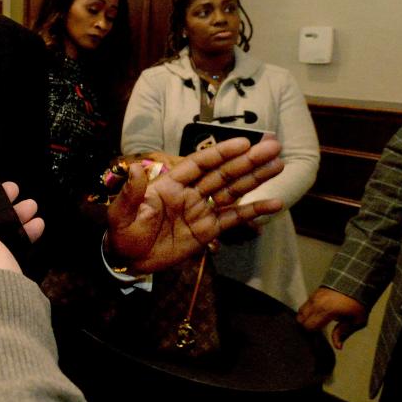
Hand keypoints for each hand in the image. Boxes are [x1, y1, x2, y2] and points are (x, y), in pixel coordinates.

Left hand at [107, 137, 283, 272]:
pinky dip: (253, 212)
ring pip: (232, 191)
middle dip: (247, 161)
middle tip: (274, 147)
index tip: (244, 142)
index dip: (221, 152)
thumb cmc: (122, 231)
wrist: (126, 259)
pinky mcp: (207, 231)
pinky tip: (275, 203)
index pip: (200, 163)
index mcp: (170, 183)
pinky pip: (233, 219)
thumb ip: (132, 192)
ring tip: (279, 165)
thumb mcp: (121, 212)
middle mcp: (189, 193)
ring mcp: (200, 211)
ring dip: (255, 178)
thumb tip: (134, 168)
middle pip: (223, 174)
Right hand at [297, 287, 368, 348]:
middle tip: (316, 332)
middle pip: (300, 320)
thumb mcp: (357, 321)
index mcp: (326, 311)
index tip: (317, 338)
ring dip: (305, 319)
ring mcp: (314, 297)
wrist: (356, 283)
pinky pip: (304, 305)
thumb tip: (337, 346)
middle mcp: (316, 303)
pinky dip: (307, 312)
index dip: (311, 335)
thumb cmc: (358, 303)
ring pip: (300, 312)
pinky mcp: (314, 293)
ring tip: (315, 324)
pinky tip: (316, 316)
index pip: (309, 326)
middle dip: (306, 328)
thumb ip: (343, 333)